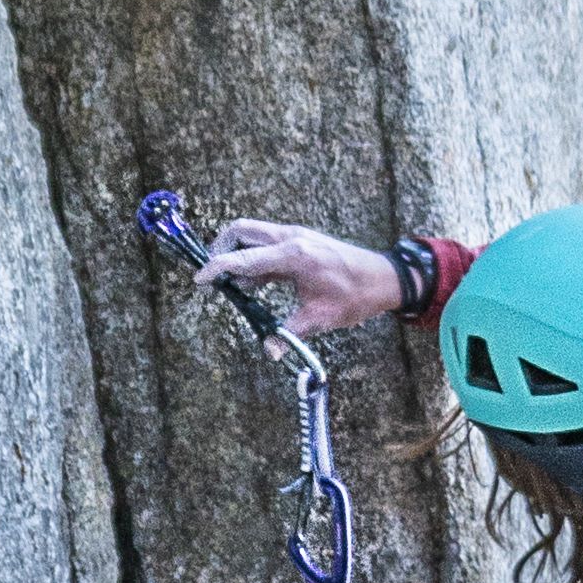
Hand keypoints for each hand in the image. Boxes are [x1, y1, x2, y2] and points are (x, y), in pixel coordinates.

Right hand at [196, 214, 399, 337]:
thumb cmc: (355, 296)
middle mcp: (291, 238)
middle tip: (214, 276)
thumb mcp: (319, 319)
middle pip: (240, 230)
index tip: (198, 281)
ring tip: (236, 287)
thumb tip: (269, 351)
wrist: (383, 278)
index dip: (217, 269)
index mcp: (294, 255)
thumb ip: (287, 333)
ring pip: (252, 233)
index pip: (243, 259)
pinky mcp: (299, 240)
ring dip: (237, 254)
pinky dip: (253, 258)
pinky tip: (256, 284)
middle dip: (220, 249)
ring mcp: (295, 235)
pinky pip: (266, 242)